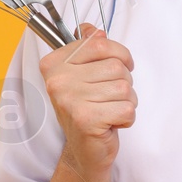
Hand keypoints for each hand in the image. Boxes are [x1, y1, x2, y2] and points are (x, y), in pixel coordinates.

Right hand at [37, 22, 136, 175]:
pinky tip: (111, 123)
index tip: (120, 64)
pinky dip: (127, 118)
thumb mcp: (83, 75)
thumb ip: (87, 49)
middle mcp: (58, 80)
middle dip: (123, 83)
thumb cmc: (86, 110)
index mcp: (54, 64)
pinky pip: (127, 108)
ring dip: (126, 101)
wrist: (84, 151)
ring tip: (109, 110)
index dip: (119, 54)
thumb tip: (93, 30)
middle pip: (116, 66)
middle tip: (109, 98)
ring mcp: (70, 100)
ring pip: (124, 87)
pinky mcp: (86, 119)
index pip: (98, 43)